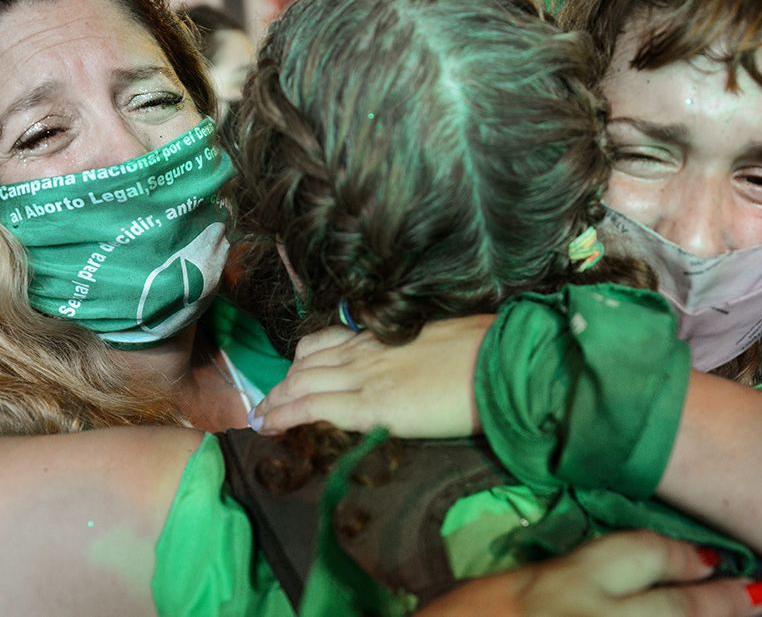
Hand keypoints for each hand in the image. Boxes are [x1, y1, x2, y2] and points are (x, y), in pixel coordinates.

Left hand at [252, 314, 493, 436]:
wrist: (501, 363)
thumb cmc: (485, 350)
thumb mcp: (444, 341)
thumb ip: (418, 352)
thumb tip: (418, 365)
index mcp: (384, 336)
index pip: (327, 343)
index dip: (301, 361)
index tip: (290, 376)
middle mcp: (367, 352)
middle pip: (306, 364)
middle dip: (281, 385)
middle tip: (266, 404)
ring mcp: (366, 376)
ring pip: (302, 384)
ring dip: (275, 401)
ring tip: (261, 419)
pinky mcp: (371, 405)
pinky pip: (314, 408)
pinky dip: (285, 416)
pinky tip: (269, 426)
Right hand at [417, 530, 761, 616]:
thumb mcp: (512, 590)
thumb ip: (564, 583)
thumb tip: (619, 584)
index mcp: (563, 585)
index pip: (641, 554)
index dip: (681, 556)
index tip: (705, 559)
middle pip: (681, 606)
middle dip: (722, 600)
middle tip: (756, 593)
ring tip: (746, 610)